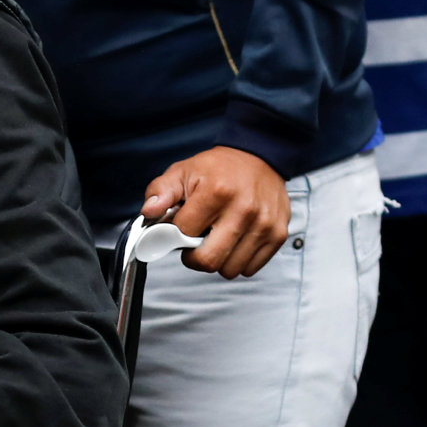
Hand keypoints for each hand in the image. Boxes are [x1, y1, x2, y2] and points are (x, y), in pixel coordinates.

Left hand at [140, 147, 290, 278]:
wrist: (259, 156)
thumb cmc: (219, 168)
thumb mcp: (183, 171)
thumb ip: (161, 192)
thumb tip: (149, 212)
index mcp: (217, 192)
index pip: (185, 235)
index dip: (175, 236)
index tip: (178, 230)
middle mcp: (244, 210)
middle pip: (209, 261)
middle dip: (195, 257)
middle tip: (195, 242)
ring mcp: (263, 224)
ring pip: (230, 270)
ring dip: (219, 260)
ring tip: (218, 238)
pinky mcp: (277, 234)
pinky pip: (250, 268)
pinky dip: (239, 261)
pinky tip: (235, 241)